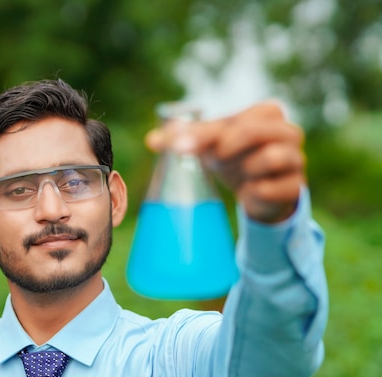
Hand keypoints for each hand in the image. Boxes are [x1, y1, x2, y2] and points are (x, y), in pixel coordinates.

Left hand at [145, 101, 305, 222]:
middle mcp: (288, 132)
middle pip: (254, 132)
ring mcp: (296, 159)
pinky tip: (251, 191)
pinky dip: (255, 192)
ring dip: (247, 168)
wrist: (259, 191)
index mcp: (267, 114)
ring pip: (270, 158)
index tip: (178, 147)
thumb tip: (151, 140)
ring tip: (241, 174)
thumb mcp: (210, 143)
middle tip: (213, 159)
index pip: (233, 119)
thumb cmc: (233, 158)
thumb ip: (182, 138)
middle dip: (226, 145)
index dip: (203, 133)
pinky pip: (271, 188)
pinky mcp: (296, 187)